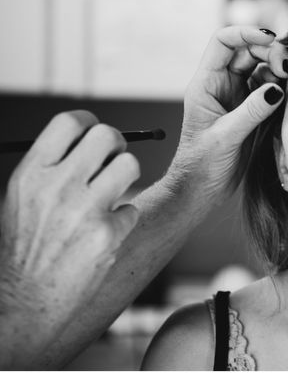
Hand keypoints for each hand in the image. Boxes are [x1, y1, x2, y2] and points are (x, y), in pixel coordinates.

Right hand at [0, 110, 139, 367]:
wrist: (24, 301)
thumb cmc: (25, 245)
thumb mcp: (22, 198)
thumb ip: (51, 166)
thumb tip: (89, 135)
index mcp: (32, 174)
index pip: (70, 122)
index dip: (89, 121)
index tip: (94, 131)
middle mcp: (57, 187)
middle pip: (107, 136)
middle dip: (117, 144)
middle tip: (113, 158)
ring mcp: (84, 211)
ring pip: (130, 165)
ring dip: (126, 177)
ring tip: (111, 193)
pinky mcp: (107, 235)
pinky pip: (132, 209)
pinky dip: (123, 219)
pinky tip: (103, 233)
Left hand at [169, 26, 287, 204]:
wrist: (202, 190)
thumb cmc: (201, 165)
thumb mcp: (225, 137)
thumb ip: (250, 112)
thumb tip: (276, 89)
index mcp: (206, 83)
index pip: (224, 42)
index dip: (246, 33)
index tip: (269, 38)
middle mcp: (222, 85)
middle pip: (248, 52)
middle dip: (269, 52)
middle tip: (286, 68)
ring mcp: (238, 97)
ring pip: (261, 68)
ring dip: (277, 69)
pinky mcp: (251, 111)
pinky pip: (269, 89)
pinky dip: (281, 87)